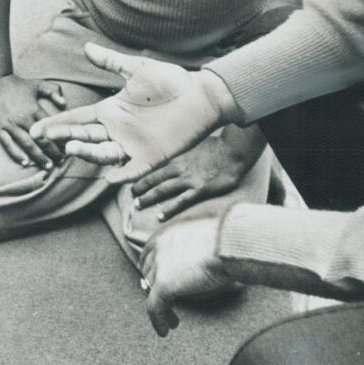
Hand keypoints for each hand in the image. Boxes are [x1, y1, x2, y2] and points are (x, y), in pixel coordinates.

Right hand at [0, 76, 67, 166]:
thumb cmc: (16, 84)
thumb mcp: (37, 84)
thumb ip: (53, 91)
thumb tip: (64, 104)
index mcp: (34, 109)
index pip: (51, 129)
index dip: (60, 139)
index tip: (67, 148)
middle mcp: (23, 119)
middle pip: (41, 140)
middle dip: (52, 152)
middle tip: (60, 161)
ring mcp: (10, 124)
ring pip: (27, 145)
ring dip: (38, 157)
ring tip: (47, 165)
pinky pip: (8, 144)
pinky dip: (17, 155)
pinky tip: (25, 163)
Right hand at [29, 44, 227, 183]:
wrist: (201, 95)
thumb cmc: (171, 82)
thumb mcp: (137, 70)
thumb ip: (111, 61)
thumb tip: (86, 47)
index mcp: (111, 112)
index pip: (78, 120)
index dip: (57, 124)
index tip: (36, 130)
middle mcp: (118, 131)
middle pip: (85, 137)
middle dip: (65, 137)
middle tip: (46, 137)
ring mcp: (134, 146)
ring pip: (103, 154)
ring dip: (87, 153)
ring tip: (71, 147)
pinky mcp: (153, 157)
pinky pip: (133, 170)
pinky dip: (122, 176)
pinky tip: (108, 178)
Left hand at [131, 125, 266, 221]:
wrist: (233, 151)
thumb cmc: (216, 148)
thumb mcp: (194, 147)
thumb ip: (183, 155)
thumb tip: (176, 159)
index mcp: (178, 159)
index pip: (155, 169)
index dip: (143, 177)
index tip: (132, 183)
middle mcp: (180, 169)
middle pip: (155, 180)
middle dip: (141, 188)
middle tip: (130, 196)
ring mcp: (189, 180)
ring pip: (163, 190)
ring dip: (149, 198)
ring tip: (137, 205)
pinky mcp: (200, 189)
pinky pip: (181, 201)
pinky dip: (170, 209)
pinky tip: (160, 216)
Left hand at [140, 216, 241, 336]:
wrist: (230, 242)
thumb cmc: (228, 237)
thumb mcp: (207, 235)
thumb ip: (197, 243)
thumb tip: (210, 250)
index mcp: (167, 233)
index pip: (149, 254)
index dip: (154, 270)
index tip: (160, 282)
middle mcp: (158, 247)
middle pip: (148, 272)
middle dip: (154, 288)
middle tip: (167, 302)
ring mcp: (159, 266)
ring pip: (151, 291)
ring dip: (161, 306)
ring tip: (172, 320)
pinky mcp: (163, 284)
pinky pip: (154, 307)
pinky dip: (158, 321)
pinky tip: (164, 331)